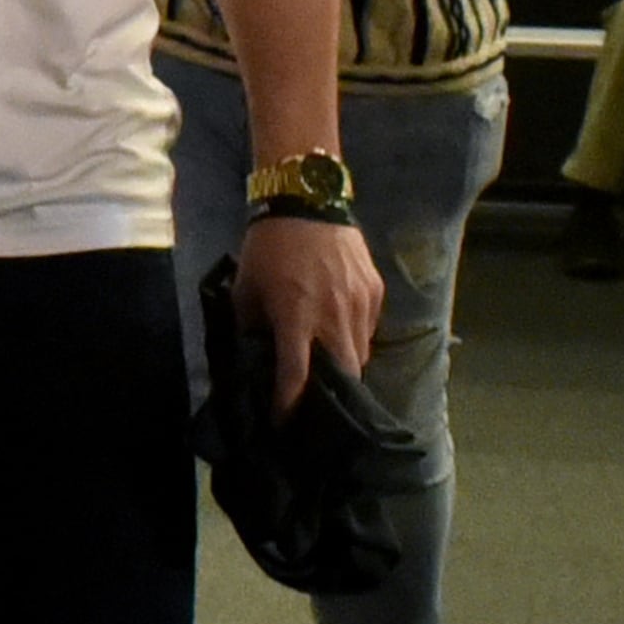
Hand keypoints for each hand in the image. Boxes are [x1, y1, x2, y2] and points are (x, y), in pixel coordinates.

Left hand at [233, 213, 384, 413]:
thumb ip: (251, 329)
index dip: (289, 405)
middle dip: (330, 398)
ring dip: (344, 370)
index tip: (283, 422)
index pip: (297, 377)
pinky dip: (354, 341)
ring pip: (360, 356)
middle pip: (343, 376)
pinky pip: (369, 331)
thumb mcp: (246, 290)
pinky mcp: (376, 292)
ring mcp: (361, 304)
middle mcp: (335, 316)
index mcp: (297, 317)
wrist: (307, 201)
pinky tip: (339, 339)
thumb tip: (254, 359)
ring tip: (328, 378)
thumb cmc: (269, 248)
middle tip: (315, 407)